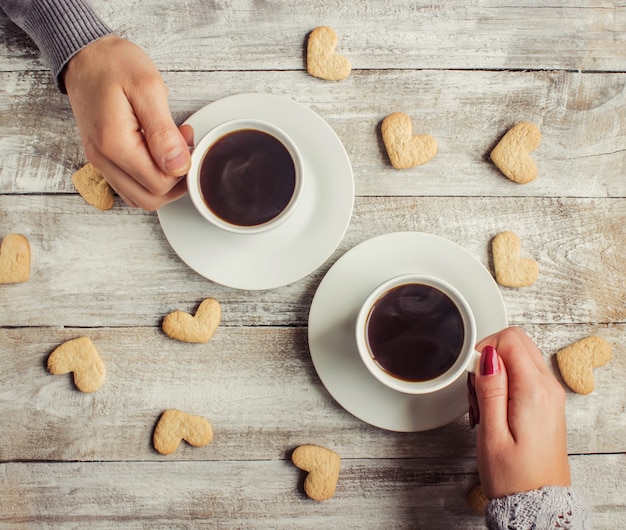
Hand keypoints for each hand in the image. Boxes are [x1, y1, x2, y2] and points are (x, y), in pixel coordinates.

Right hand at [63, 35, 192, 209]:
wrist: (85, 56)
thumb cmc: (114, 65)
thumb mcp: (148, 89)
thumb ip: (164, 132)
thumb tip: (179, 166)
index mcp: (115, 144)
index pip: (160, 183)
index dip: (182, 168)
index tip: (186, 138)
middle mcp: (103, 159)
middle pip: (151, 198)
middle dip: (176, 180)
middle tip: (183, 147)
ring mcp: (101, 162)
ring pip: (141, 198)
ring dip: (163, 182)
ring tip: (171, 149)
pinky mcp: (103, 160)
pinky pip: (130, 188)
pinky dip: (149, 180)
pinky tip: (156, 155)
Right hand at [468, 326, 570, 498]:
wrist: (537, 504)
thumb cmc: (513, 477)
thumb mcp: (492, 434)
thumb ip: (491, 389)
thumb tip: (487, 355)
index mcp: (535, 391)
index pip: (509, 339)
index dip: (483, 351)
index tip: (472, 378)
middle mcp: (549, 388)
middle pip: (517, 341)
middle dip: (489, 356)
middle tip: (476, 389)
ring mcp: (551, 395)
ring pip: (520, 355)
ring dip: (496, 370)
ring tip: (483, 404)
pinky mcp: (547, 403)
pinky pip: (525, 374)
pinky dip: (505, 382)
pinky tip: (494, 407)